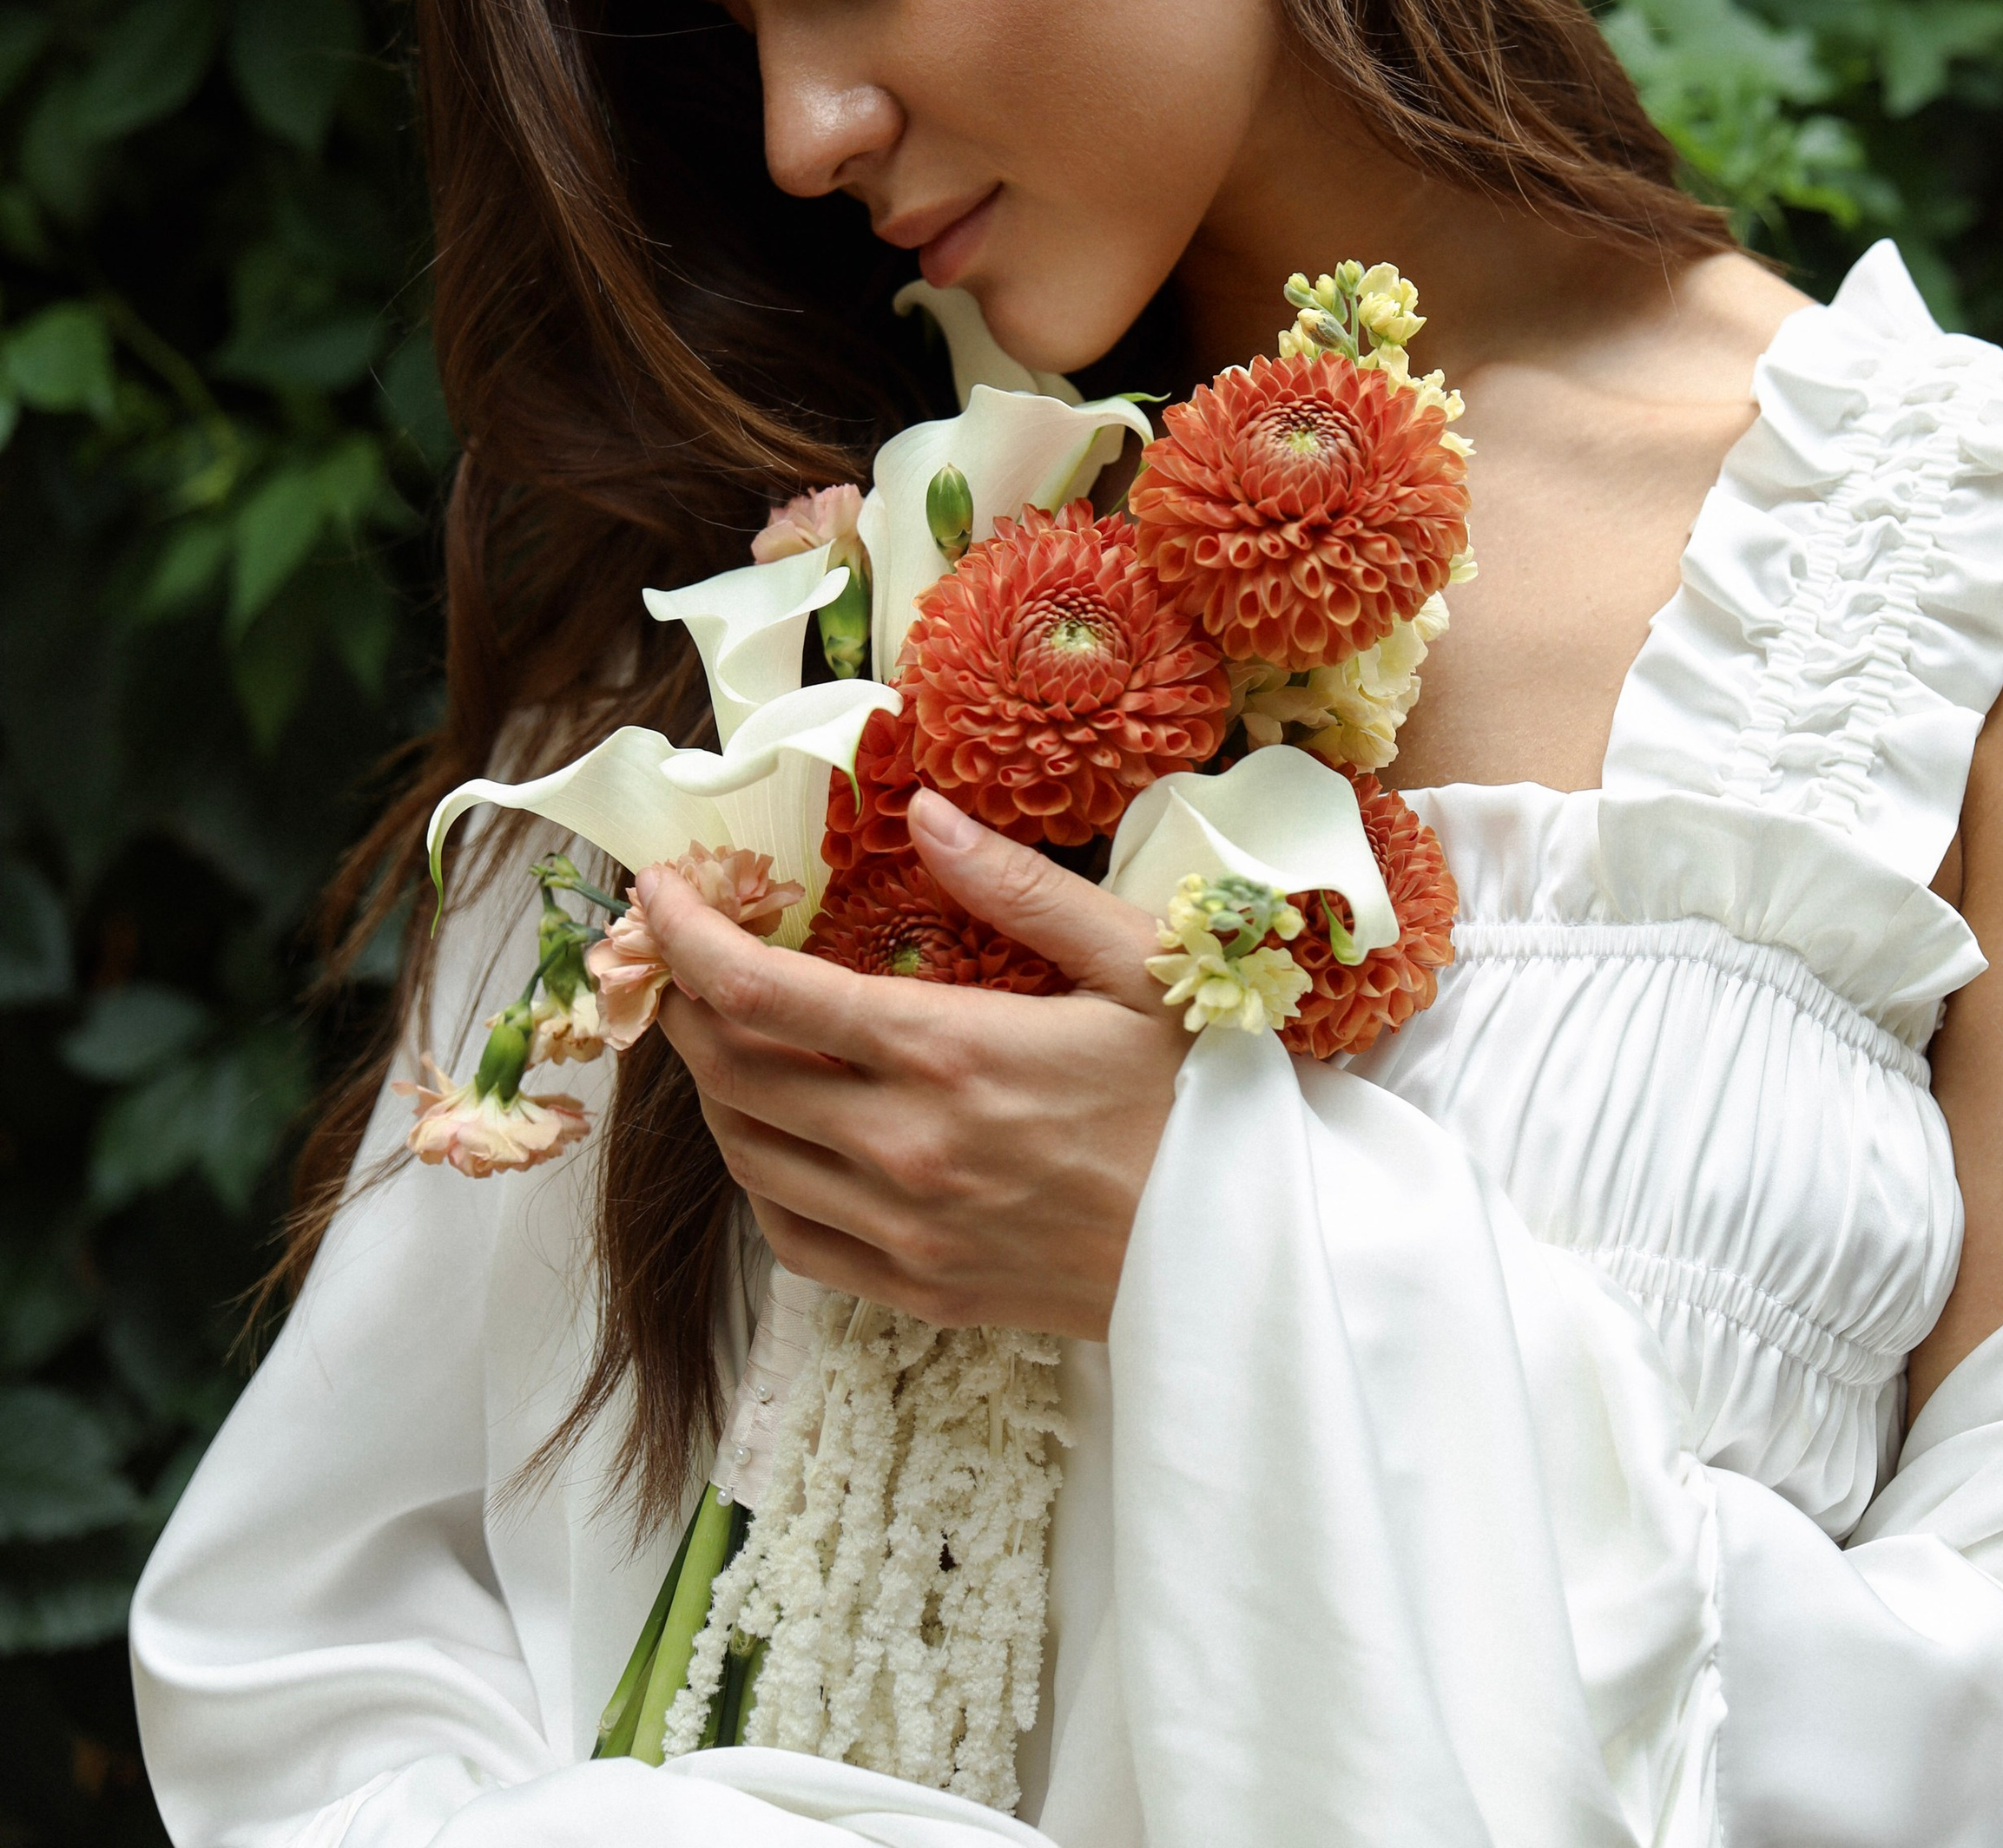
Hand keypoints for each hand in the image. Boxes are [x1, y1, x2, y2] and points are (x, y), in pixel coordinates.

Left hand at [642, 790, 1180, 1338]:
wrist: (1245, 1252)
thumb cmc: (1198, 1092)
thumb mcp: (1133, 962)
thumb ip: (1019, 885)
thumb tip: (924, 811)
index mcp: (950, 1051)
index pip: (763, 993)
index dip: (689, 938)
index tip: (658, 892)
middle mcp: (905, 1146)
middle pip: (734, 1073)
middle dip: (687, 1003)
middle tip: (680, 954)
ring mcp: (905, 1230)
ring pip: (749, 1157)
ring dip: (714, 1087)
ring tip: (721, 1032)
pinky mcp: (919, 1289)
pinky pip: (792, 1237)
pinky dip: (759, 1177)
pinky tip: (777, 1134)